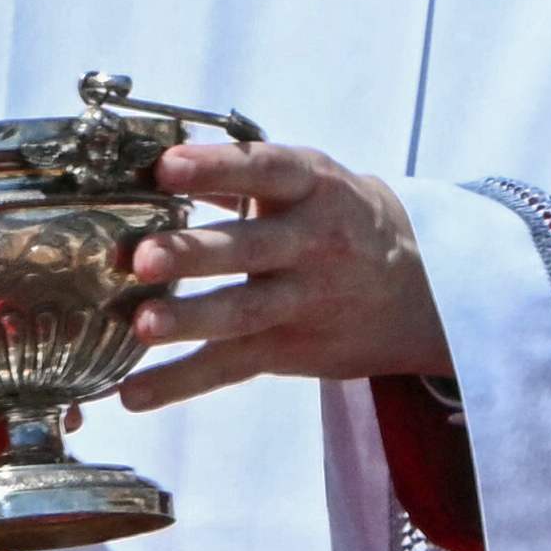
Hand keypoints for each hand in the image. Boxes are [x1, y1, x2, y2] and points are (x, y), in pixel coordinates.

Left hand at [116, 139, 451, 409]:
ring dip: (191, 319)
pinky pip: (233, 366)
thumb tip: (147, 157)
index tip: (167, 167)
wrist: (415, 286)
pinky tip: (135, 393)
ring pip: (244, 312)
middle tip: (145, 258)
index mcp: (312, 188)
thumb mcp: (306, 182)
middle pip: (251, 248)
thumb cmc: (335, 219)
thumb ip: (235, 173)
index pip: (265, 171)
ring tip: (142, 324)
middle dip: (196, 253)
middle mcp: (311, 243)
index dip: (217, 168)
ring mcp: (302, 300)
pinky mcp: (288, 348)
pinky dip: (181, 381)